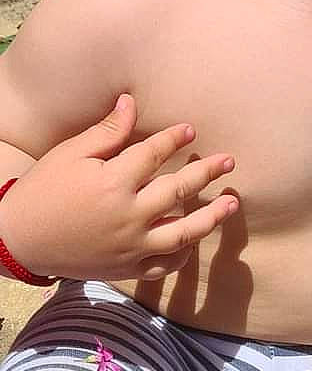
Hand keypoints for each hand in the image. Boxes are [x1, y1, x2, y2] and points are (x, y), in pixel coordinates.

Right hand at [0, 94, 237, 281]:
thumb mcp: (70, 155)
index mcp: (113, 182)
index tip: (190, 130)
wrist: (19, 239)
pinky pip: (164, 266)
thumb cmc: (43, 191)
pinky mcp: (127, 268)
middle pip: (178, 190)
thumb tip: (131, 103)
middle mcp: (128, 215)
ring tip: (232, 203)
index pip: (154, 155)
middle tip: (228, 161)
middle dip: (207, 173)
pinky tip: (194, 242)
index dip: (174, 139)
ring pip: (182, 232)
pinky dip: (182, 256)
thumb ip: (106, 133)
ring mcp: (131, 246)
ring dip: (211, 217)